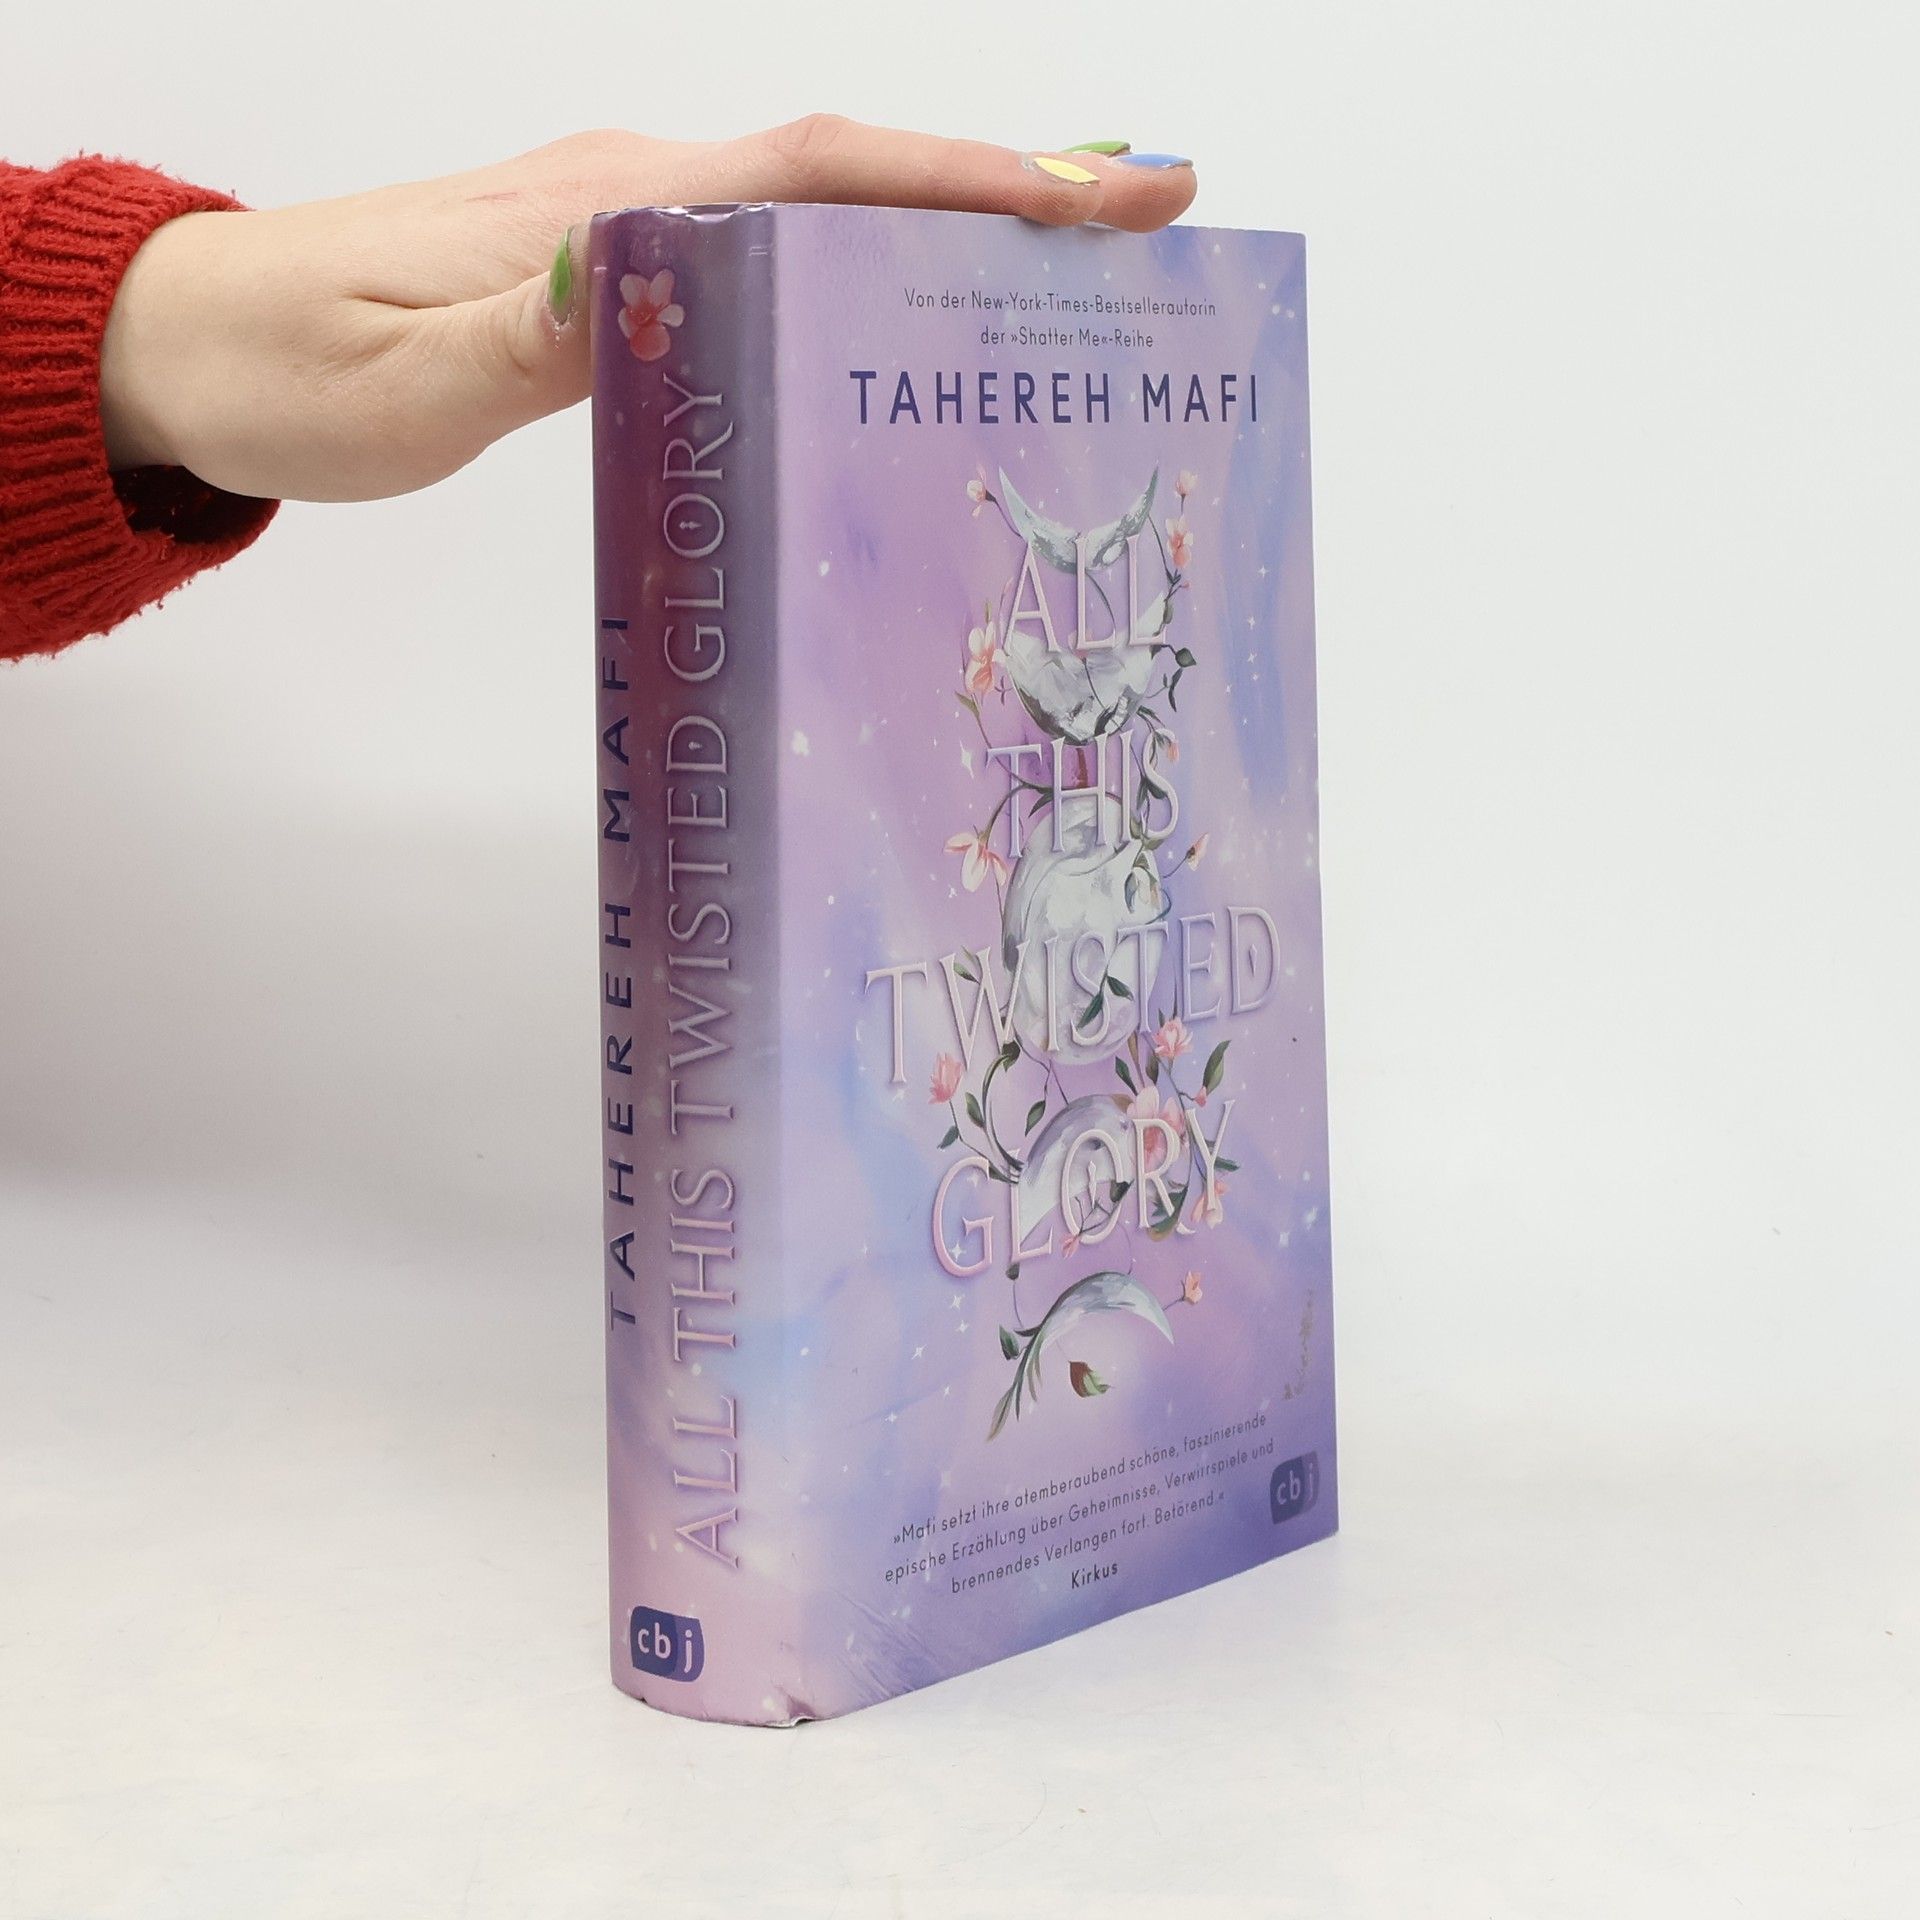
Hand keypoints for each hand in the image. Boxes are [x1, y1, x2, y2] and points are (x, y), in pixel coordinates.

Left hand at [98, 121, 1196, 503]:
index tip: (1103, 195)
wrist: (192, 342)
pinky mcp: (610, 268)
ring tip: (1072, 281)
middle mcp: (636, 191)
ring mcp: (626, 222)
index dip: (969, 180)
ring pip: (822, 212)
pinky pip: (768, 256)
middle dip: (1008, 193)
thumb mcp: (408, 374)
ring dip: (949, 231)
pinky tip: (906, 322)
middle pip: (857, 174)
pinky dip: (863, 270)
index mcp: (610, 205)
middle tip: (1147, 231)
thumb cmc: (289, 365)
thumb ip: (535, 334)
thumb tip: (665, 286)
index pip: (825, 173)